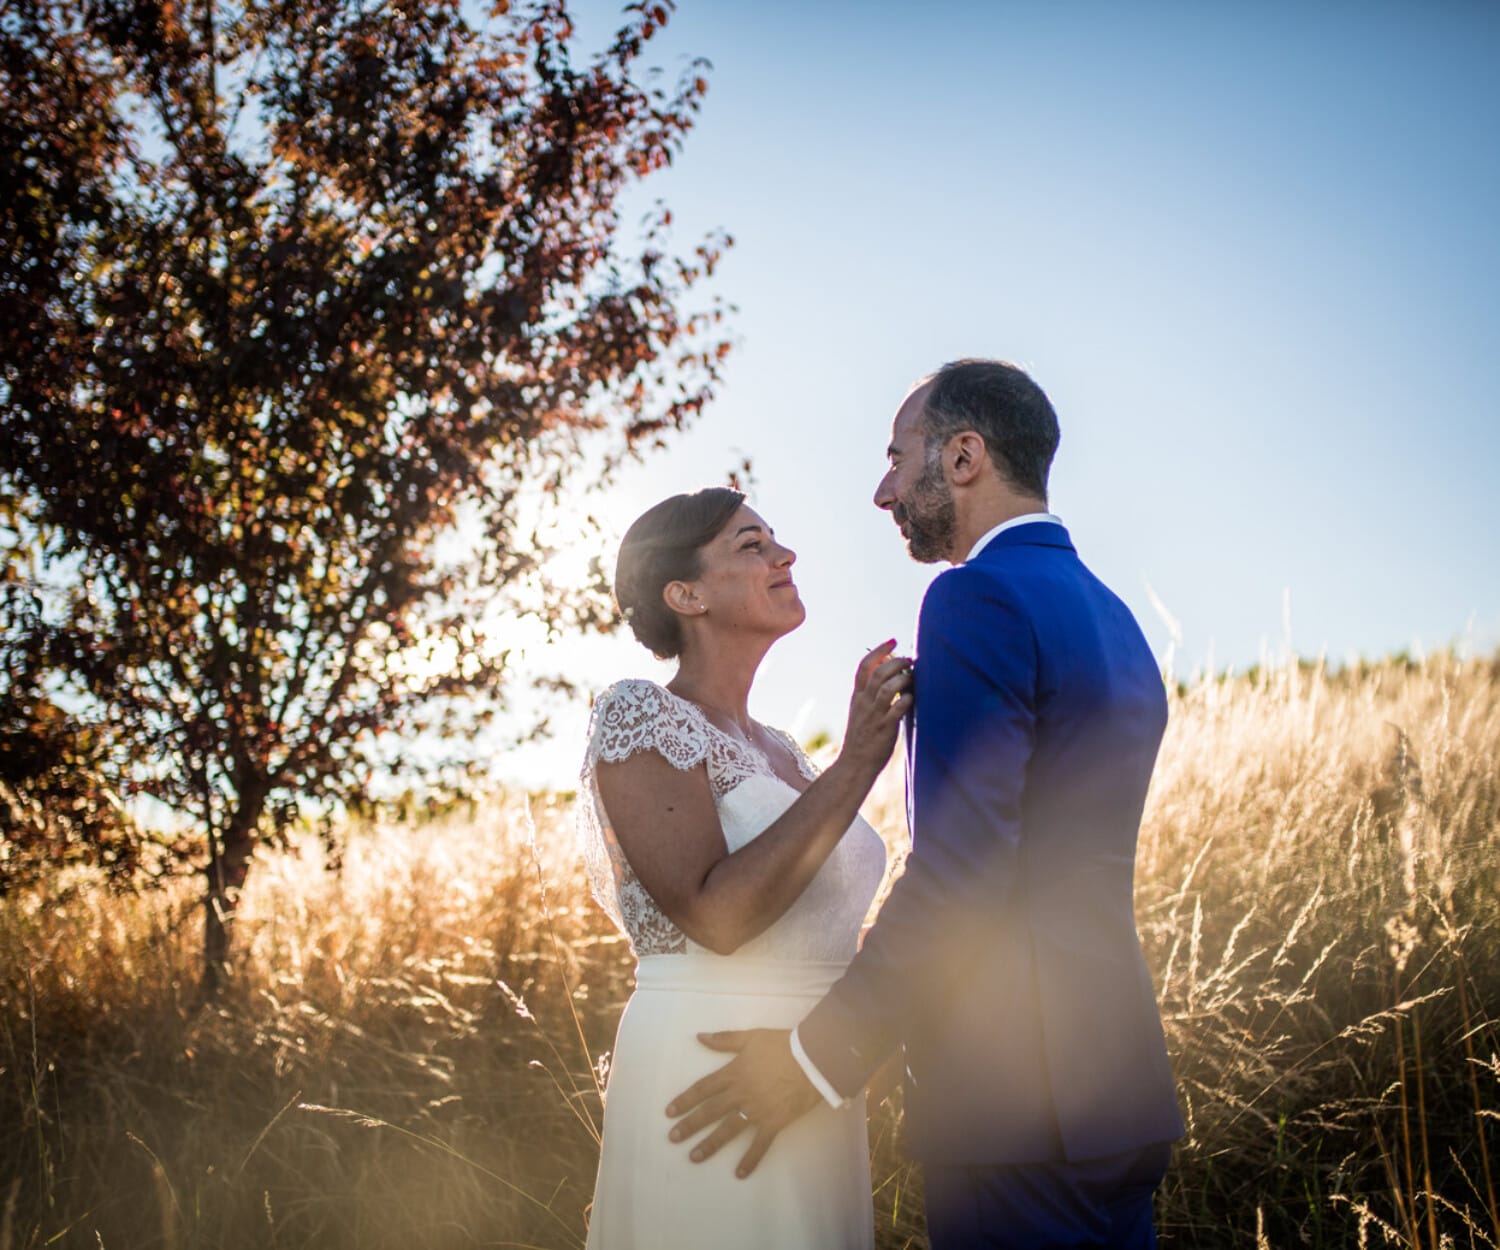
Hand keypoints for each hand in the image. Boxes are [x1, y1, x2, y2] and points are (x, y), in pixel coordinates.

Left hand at [664, 1028, 822, 1176]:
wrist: (811, 1059)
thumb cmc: (782, 1045)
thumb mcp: (751, 1037)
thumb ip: (725, 1039)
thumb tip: (700, 1036)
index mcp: (733, 1073)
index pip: (703, 1089)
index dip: (685, 1100)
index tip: (669, 1112)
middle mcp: (740, 1094)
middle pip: (709, 1111)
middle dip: (689, 1125)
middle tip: (673, 1138)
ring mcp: (756, 1110)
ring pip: (727, 1130)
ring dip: (710, 1145)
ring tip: (694, 1157)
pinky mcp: (773, 1123)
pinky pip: (759, 1145)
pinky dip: (750, 1160)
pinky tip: (740, 1173)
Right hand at [838, 640, 912, 776]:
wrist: (854, 764)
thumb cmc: (863, 737)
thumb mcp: (862, 711)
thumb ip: (872, 694)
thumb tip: (888, 674)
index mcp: (857, 697)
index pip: (864, 666)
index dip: (879, 651)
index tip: (893, 641)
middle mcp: (864, 703)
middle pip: (878, 673)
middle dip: (896, 661)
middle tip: (910, 660)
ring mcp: (873, 715)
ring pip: (887, 688)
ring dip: (902, 678)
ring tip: (912, 677)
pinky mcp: (884, 729)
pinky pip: (896, 709)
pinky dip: (906, 700)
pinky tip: (912, 698)